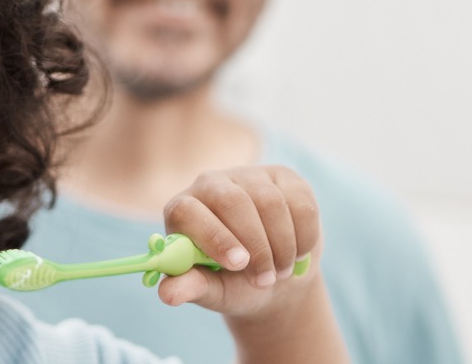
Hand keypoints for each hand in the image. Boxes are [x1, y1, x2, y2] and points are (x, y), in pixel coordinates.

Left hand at [158, 165, 321, 319]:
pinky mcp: (283, 177)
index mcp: (182, 210)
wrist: (275, 276)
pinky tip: (297, 253)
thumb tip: (167, 295)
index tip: (239, 264)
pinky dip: (304, 236)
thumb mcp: (212, 290)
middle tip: (266, 279)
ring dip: (282, 246)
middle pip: (233, 201)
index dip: (213, 236)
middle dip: (256, 246)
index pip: (188, 210)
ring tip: (280, 272)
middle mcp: (211, 184)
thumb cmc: (233, 283)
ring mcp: (248, 176)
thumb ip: (192, 287)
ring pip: (271, 203)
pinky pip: (300, 202)